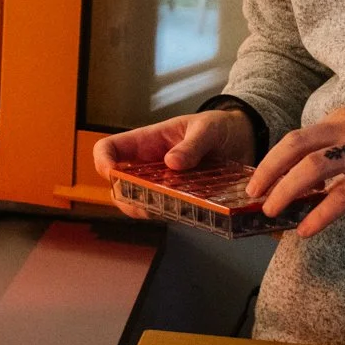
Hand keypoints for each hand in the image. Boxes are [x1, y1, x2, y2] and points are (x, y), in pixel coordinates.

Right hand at [91, 109, 255, 218]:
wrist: (242, 141)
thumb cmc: (218, 127)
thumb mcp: (207, 129)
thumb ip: (192, 145)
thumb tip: (172, 162)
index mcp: (146, 142)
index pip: (109, 149)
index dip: (103, 161)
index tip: (112, 172)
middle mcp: (148, 166)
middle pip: (118, 186)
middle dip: (125, 197)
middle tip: (146, 202)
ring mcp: (161, 185)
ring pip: (139, 204)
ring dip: (149, 210)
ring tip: (169, 208)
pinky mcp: (179, 200)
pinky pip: (167, 213)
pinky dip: (173, 216)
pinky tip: (189, 213)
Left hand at [248, 106, 344, 238]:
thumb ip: (342, 150)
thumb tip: (311, 181)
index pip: (299, 137)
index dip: (276, 160)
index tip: (262, 180)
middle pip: (294, 145)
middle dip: (268, 170)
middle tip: (253, 193)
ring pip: (310, 168)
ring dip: (285, 191)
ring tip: (272, 211)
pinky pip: (339, 196)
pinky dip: (318, 214)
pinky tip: (306, 230)